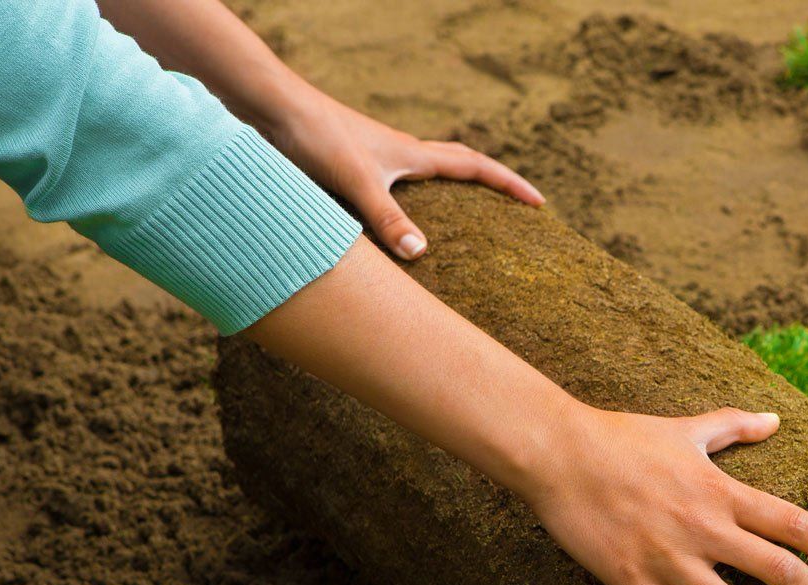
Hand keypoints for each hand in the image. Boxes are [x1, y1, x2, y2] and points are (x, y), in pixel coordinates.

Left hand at [268, 91, 543, 259]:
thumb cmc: (314, 136)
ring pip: (424, 177)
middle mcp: (398, 154)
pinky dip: (406, 206)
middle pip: (457, 165)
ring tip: (463, 223)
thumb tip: (421, 254)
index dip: (509, 184)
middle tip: (513, 207)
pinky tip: (394, 229)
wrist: (268, 107)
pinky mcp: (349, 167)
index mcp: (411, 154)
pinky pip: (392, 189)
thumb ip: (388, 218)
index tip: (539, 203)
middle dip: (489, 187)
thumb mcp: (356, 180)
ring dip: (449, 193)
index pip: (475, 166)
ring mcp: (374, 159)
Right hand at [519, 405, 807, 584]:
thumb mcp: (685, 429)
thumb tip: (775, 420)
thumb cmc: (622, 437)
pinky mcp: (635, 584)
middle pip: (778, 571)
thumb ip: (733, 428)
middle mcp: (705, 528)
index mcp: (722, 491)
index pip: (795, 525)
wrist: (558, 454)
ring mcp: (670, 560)